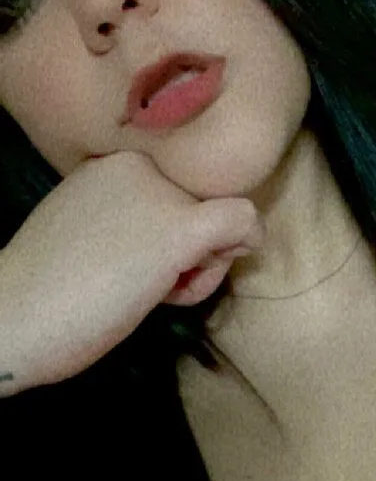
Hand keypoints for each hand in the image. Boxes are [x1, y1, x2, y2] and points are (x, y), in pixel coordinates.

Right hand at [1, 151, 263, 389]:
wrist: (15, 314)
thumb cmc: (49, 290)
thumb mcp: (90, 237)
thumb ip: (131, 224)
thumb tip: (179, 240)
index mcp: (113, 167)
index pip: (172, 193)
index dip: (166, 234)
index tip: (135, 265)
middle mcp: (139, 166)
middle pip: (201, 206)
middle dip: (189, 250)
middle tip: (146, 286)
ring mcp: (160, 195)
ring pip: (221, 221)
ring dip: (201, 266)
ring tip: (150, 293)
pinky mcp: (179, 230)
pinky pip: (242, 221)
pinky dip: (247, 240)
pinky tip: (220, 265)